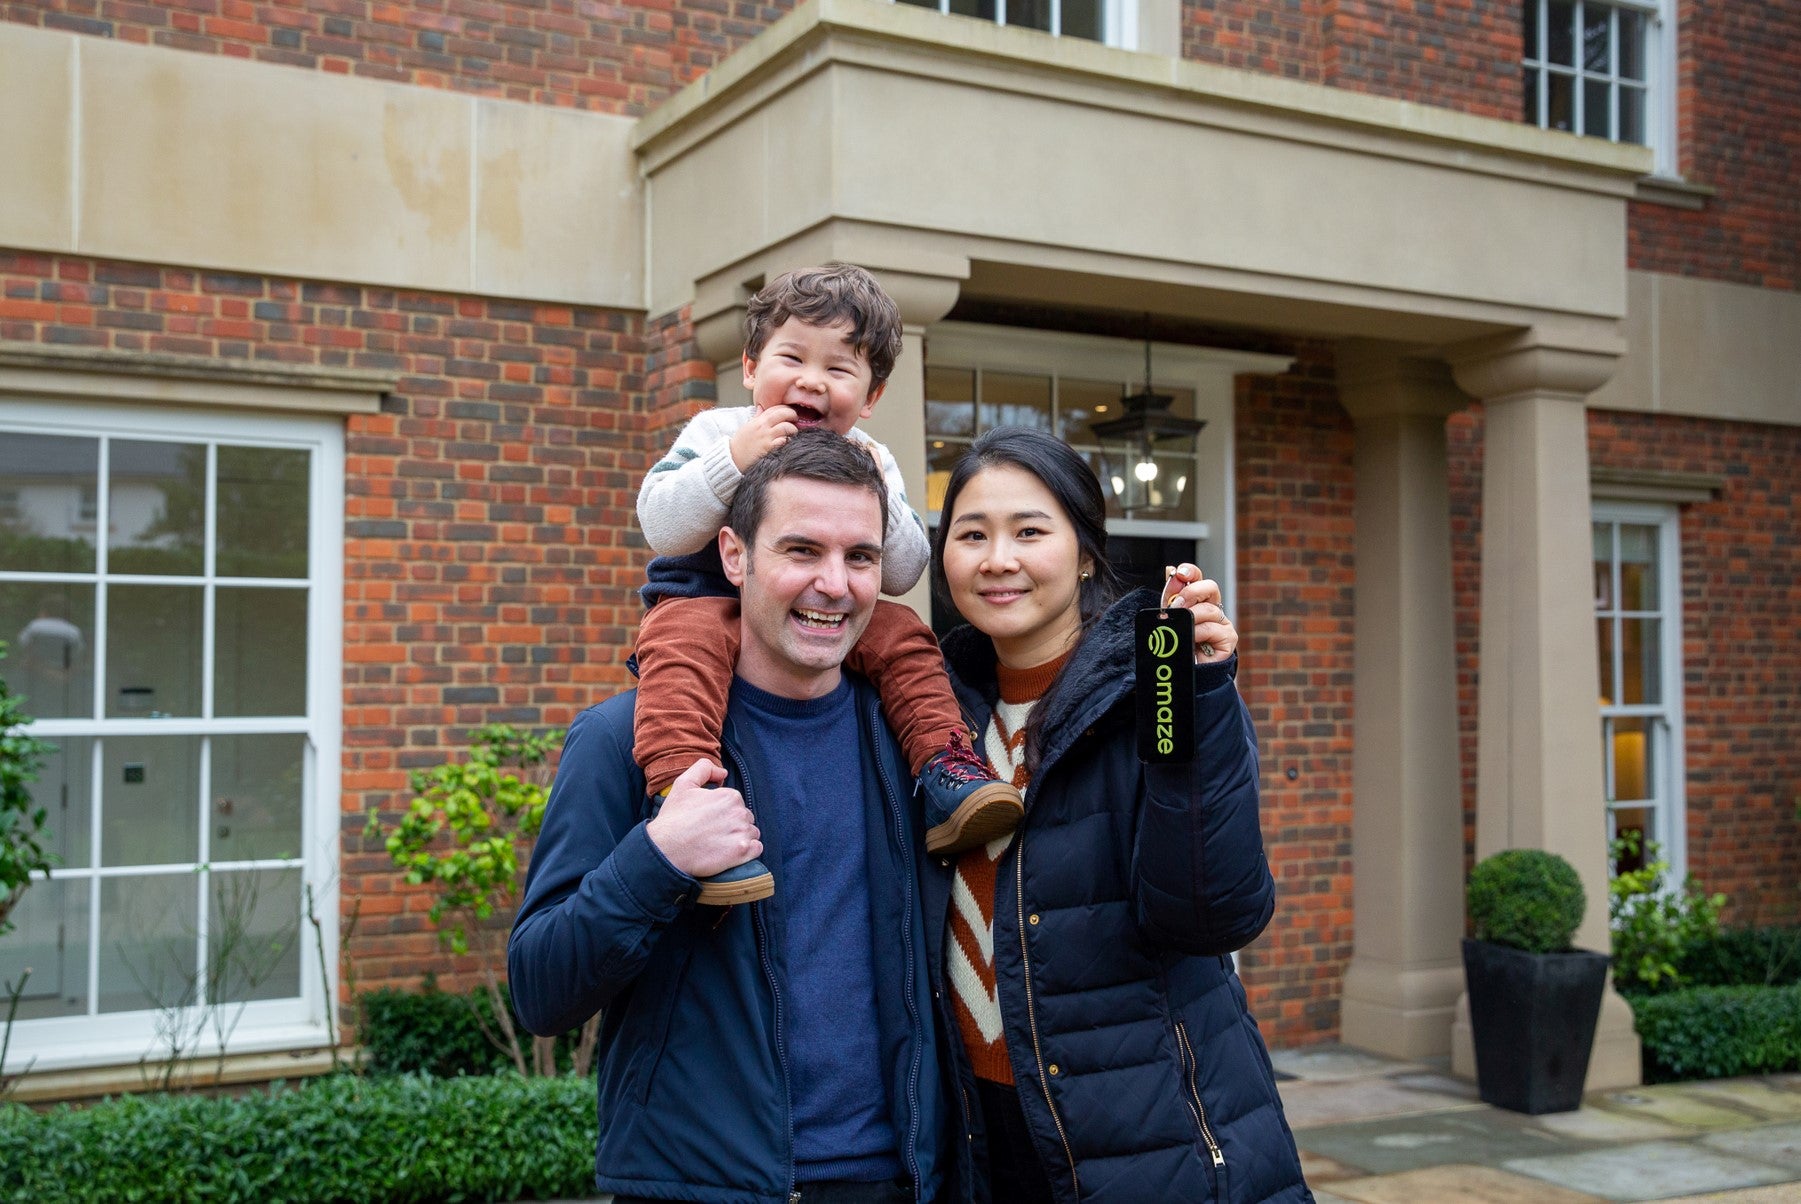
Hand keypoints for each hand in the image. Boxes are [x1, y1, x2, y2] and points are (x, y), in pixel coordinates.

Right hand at [644, 758, 763, 878]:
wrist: (666, 850)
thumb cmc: (673, 818)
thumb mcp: (683, 784)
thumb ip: (704, 769)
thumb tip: (724, 773)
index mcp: (730, 796)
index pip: (736, 804)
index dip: (723, 812)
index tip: (709, 820)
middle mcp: (739, 813)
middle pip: (745, 818)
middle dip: (733, 824)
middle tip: (713, 833)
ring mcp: (742, 833)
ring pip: (752, 833)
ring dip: (740, 838)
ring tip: (719, 844)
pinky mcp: (743, 852)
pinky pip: (757, 849)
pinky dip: (748, 851)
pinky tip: (730, 852)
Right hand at [729, 406, 799, 470]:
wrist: (733, 458)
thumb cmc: (741, 443)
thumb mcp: (747, 427)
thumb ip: (757, 417)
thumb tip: (761, 408)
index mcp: (758, 420)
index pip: (775, 408)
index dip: (785, 408)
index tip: (789, 412)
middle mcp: (763, 426)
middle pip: (783, 414)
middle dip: (793, 415)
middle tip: (795, 420)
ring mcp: (766, 437)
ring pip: (787, 427)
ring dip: (793, 430)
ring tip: (792, 433)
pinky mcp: (769, 448)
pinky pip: (784, 441)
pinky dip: (788, 441)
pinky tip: (786, 443)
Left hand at [1160, 564, 1236, 661]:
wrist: (1190, 674)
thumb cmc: (1181, 646)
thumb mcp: (1173, 619)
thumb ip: (1171, 597)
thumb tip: (1171, 571)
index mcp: (1199, 602)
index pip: (1198, 579)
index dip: (1190, 572)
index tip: (1179, 572)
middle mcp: (1214, 609)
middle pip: (1211, 587)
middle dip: (1192, 591)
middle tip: (1178, 604)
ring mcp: (1223, 623)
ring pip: (1209, 609)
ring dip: (1192, 616)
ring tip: (1180, 626)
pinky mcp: (1229, 639)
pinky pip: (1213, 628)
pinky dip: (1198, 632)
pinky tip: (1192, 638)